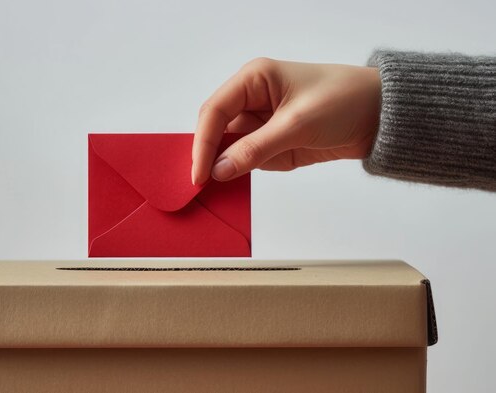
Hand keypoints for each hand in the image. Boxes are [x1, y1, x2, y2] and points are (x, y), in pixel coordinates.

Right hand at [191, 58, 381, 183]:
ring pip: (231, 148)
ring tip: (216, 189)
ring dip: (228, 166)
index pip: (215, 111)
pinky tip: (239, 182)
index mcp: (253, 79)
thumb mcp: (297, 125)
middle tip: (201, 186)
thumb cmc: (343, 101)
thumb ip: (255, 149)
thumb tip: (219, 171)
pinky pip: (250, 159)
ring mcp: (262, 122)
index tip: (199, 174)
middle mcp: (252, 98)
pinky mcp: (273, 141)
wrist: (380, 116)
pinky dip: (246, 171)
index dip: (203, 143)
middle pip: (217, 130)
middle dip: (211, 156)